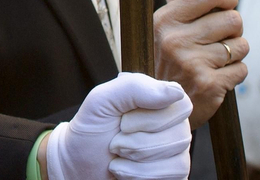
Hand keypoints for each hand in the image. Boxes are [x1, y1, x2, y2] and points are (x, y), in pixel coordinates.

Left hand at [45, 72, 190, 179]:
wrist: (78, 163)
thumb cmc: (91, 130)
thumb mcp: (101, 100)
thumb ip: (134, 87)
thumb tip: (176, 92)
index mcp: (159, 101)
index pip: (181, 105)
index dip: (150, 118)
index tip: (123, 121)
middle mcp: (173, 126)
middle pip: (181, 136)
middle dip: (138, 142)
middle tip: (115, 140)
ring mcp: (176, 153)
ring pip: (178, 161)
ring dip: (137, 161)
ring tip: (118, 154)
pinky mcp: (174, 175)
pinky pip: (175, 178)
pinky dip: (141, 176)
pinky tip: (126, 170)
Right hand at [153, 0, 246, 126]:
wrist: (155, 108)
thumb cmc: (163, 58)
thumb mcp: (163, 24)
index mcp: (166, 19)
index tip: (226, 3)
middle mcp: (177, 39)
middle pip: (233, 19)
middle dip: (232, 30)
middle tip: (216, 39)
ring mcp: (193, 63)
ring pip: (242, 45)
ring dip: (234, 53)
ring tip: (214, 59)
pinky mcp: (209, 85)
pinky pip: (242, 69)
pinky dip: (234, 74)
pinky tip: (216, 76)